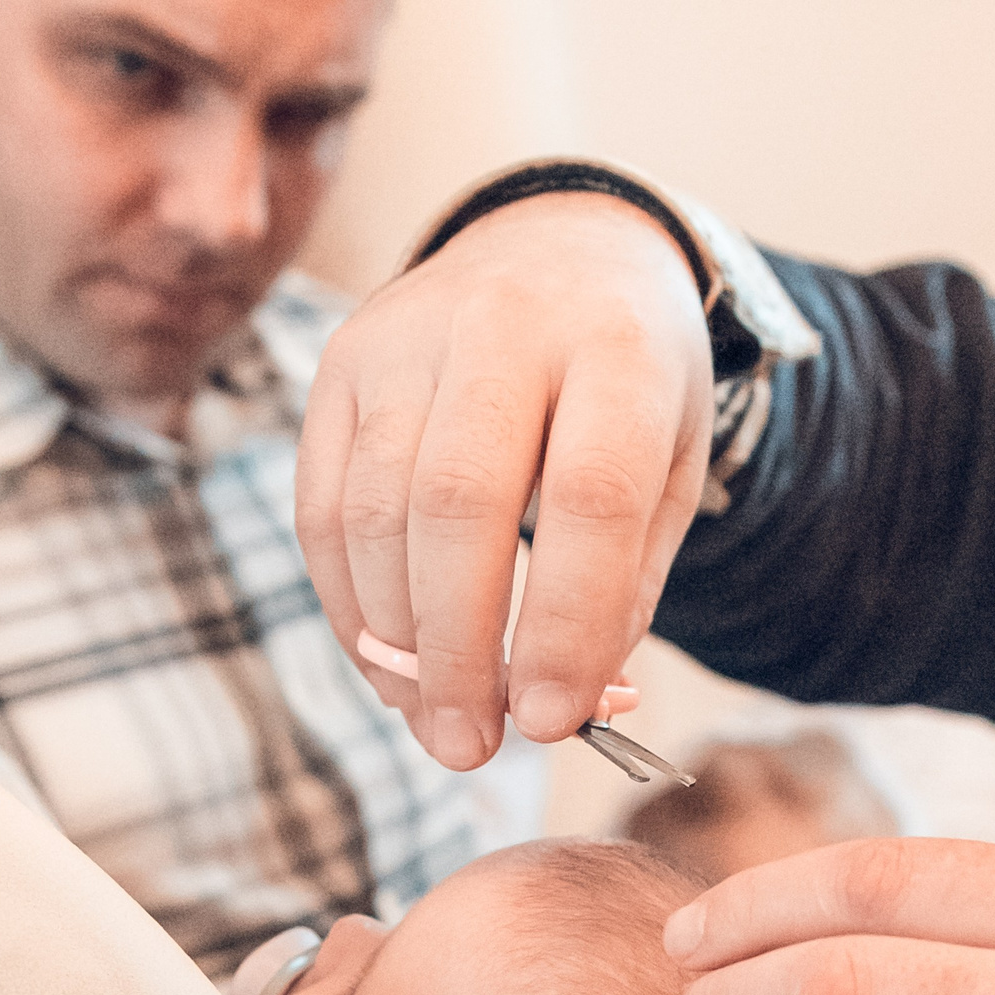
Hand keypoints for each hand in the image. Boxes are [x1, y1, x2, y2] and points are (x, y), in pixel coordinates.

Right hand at [297, 191, 712, 769]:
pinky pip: (323, 504)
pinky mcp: (342, 363)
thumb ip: (623, 586)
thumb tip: (558, 705)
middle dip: (459, 649)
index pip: (588, 496)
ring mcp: (408, 335)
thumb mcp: (671, 469)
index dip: (564, 622)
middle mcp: (506, 325)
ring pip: (375, 510)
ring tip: (434, 717)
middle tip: (472, 745)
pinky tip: (388, 660)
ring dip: (395, 641)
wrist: (565, 250)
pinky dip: (347, 601)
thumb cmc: (630, 385)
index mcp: (618, 347)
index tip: (552, 720)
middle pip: (458, 502)